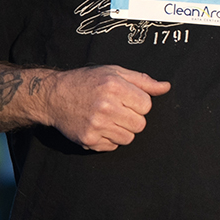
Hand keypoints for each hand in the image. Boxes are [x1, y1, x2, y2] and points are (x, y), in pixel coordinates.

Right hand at [35, 65, 167, 150]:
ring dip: (121, 130)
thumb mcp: (114, 73)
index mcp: (114, 86)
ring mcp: (96, 125)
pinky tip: (98, 126)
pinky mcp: (89, 139)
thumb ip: (142, 81)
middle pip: (140, 124)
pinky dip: (108, 139)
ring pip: (128, 138)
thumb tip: (165, 87)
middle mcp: (105, 106)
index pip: (146, 105)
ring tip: (107, 118)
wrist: (54, 96)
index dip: (138, 103)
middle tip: (117, 110)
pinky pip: (113, 146)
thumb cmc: (86, 82)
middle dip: (132, 118)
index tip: (126, 99)